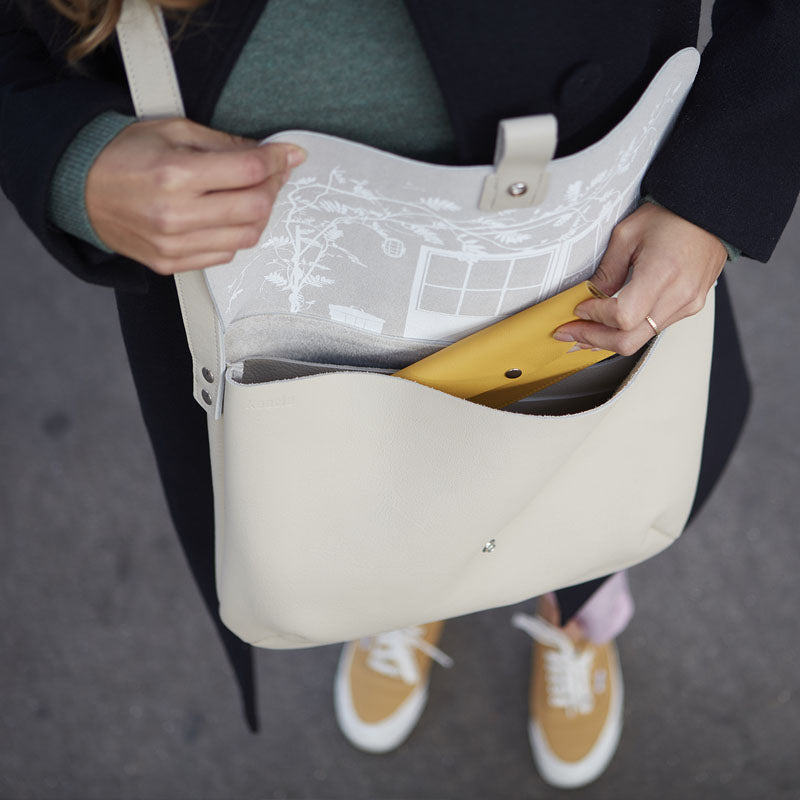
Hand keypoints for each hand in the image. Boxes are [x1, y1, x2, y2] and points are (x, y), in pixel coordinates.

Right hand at [85, 117, 305, 274]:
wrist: (78, 189)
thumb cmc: (124, 154)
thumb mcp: (173, 132)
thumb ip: (225, 144)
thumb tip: (269, 153)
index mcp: (175, 175)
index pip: (248, 171)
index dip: (277, 160)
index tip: (290, 154)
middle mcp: (176, 215)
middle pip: (255, 208)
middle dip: (273, 187)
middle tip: (272, 174)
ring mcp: (173, 245)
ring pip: (246, 236)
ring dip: (259, 214)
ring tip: (251, 194)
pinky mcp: (170, 263)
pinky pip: (225, 254)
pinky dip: (236, 234)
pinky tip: (227, 216)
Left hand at [553, 201, 727, 354]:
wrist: (710, 213)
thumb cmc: (673, 216)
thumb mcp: (627, 234)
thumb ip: (606, 271)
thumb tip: (589, 297)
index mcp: (663, 273)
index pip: (623, 317)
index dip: (594, 317)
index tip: (578, 309)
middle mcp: (679, 295)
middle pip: (629, 340)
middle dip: (593, 339)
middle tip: (570, 332)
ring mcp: (688, 305)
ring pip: (639, 339)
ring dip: (608, 338)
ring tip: (584, 331)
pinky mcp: (690, 308)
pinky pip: (652, 330)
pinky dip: (628, 331)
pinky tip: (611, 325)